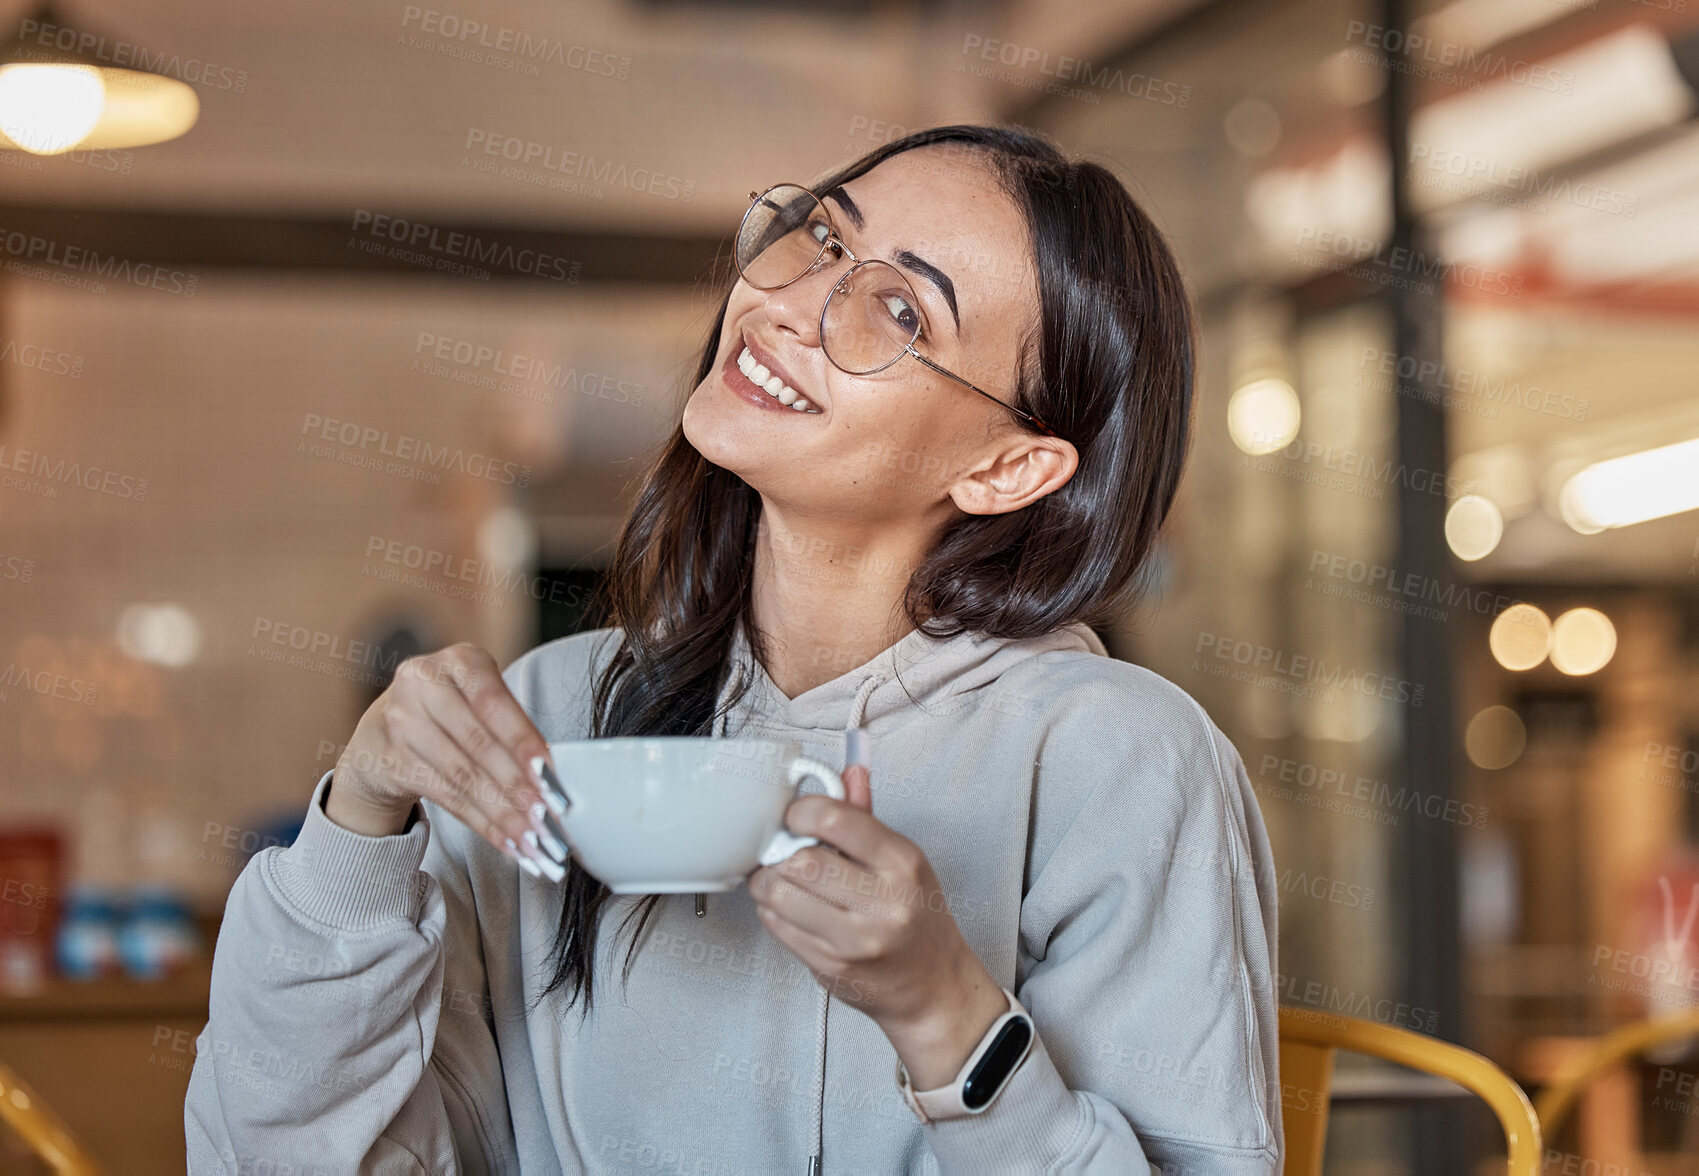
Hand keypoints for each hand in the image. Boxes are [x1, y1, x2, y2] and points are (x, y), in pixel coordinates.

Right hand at [327, 643, 564, 877]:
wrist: (379, 733)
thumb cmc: (450, 715)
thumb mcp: (479, 700)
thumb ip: (513, 726)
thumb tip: (555, 777)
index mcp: (460, 661)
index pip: (494, 704)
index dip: (524, 743)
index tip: (553, 777)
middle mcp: (423, 684)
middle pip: (479, 744)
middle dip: (520, 787)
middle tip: (551, 819)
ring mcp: (400, 722)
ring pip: (464, 777)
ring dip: (505, 814)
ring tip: (535, 839)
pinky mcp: (389, 761)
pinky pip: (447, 798)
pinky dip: (483, 824)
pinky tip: (508, 842)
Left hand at [747, 761, 1007, 1087]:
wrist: (934, 987)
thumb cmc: (918, 918)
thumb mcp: (905, 861)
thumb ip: (867, 817)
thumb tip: (849, 769)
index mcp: (902, 863)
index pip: (834, 819)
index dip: (800, 811)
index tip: (795, 817)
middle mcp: (884, 902)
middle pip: (802, 860)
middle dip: (779, 851)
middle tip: (781, 849)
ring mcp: (856, 940)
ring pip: (781, 895)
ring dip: (767, 882)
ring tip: (779, 877)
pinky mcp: (832, 968)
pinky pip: (779, 928)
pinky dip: (772, 911)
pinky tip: (786, 906)